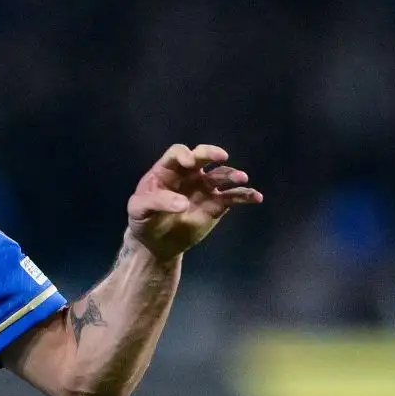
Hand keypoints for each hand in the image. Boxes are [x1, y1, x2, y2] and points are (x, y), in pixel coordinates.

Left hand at [126, 143, 262, 260]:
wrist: (156, 242)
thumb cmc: (143, 220)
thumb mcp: (138, 210)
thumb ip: (157, 202)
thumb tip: (183, 203)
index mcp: (167, 170)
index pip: (177, 153)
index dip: (183, 154)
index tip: (188, 162)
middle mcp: (188, 175)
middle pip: (202, 156)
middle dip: (212, 153)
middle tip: (222, 156)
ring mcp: (204, 188)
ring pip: (221, 175)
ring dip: (232, 175)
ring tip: (241, 178)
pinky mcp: (216, 205)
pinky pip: (233, 197)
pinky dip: (245, 195)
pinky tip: (256, 197)